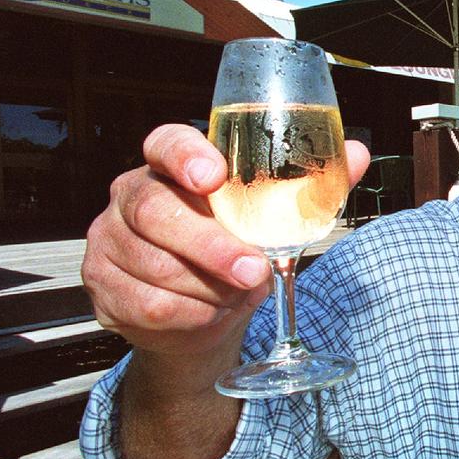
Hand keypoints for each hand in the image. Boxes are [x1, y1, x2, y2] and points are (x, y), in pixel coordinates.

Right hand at [81, 123, 370, 361]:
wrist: (200, 315)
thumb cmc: (235, 250)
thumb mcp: (272, 219)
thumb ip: (310, 185)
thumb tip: (357, 154)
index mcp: (170, 165)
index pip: (166, 143)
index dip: (185, 157)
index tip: (213, 176)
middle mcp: (131, 195)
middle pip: (157, 213)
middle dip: (210, 246)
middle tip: (253, 270)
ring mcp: (109, 241)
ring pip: (155, 267)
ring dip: (207, 288)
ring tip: (235, 292)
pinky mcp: (102, 286)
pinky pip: (148, 305)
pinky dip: (190, 315)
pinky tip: (208, 311)